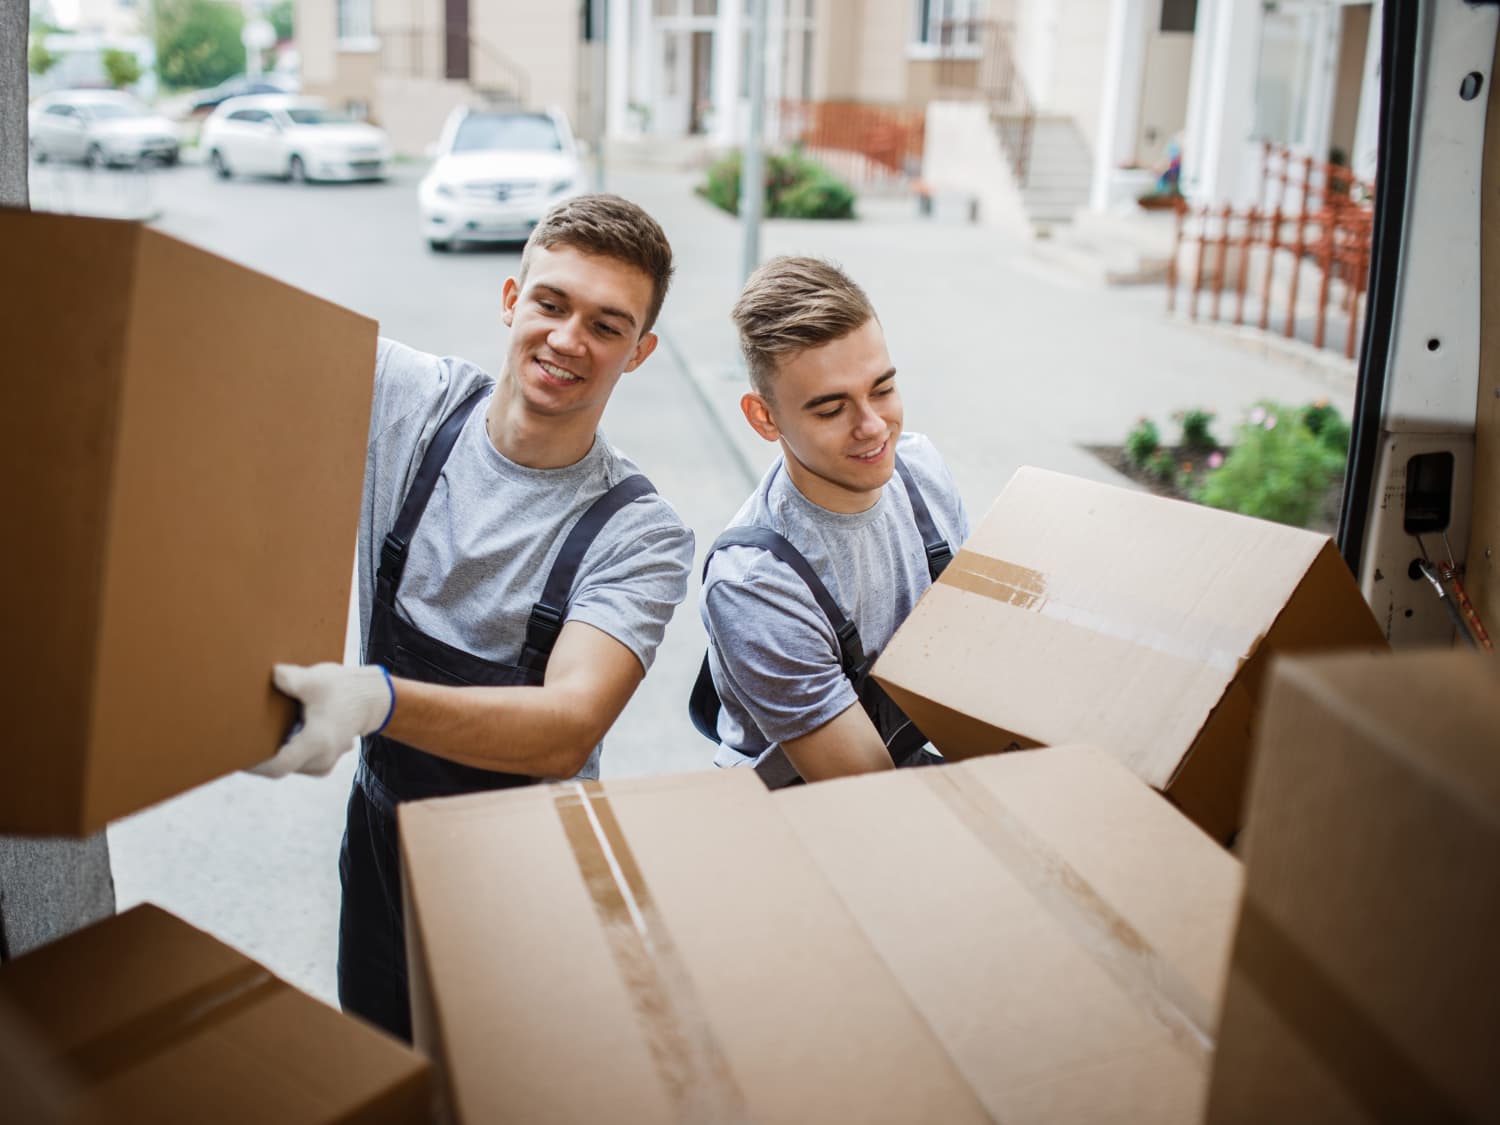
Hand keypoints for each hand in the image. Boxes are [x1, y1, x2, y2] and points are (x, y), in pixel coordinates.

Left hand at [250, 663, 394, 778]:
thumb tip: (266, 675)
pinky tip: (278, 734)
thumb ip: (288, 678)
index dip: (254, 764)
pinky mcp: (322, 763)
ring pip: (287, 766)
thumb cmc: (345, 689)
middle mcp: (321, 759)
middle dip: (259, 754)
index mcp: (317, 742)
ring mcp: (323, 764)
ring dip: (273, 753)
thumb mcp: (316, 679)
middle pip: (279, 766)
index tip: (236, 753)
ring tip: (256, 733)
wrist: (373, 700)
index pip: (278, 766)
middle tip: (237, 738)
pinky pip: (296, 764)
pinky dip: (285, 752)